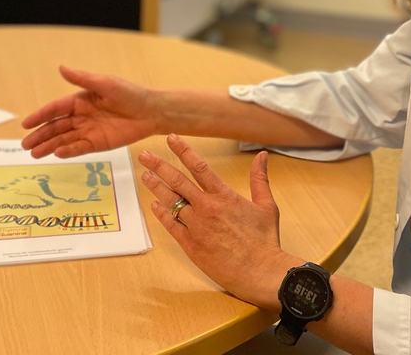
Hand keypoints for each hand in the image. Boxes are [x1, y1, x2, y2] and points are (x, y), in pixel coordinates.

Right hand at [21, 66, 161, 157]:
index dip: (40, 116)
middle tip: (25, 145)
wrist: (152, 112)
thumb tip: (61, 67)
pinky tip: (57, 154)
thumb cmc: (130, 94)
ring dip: (49, 146)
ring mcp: (88, 131)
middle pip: (56, 127)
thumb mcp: (106, 84)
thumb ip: (83, 79)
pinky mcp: (98, 143)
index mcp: (80, 100)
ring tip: (35, 154)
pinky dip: (68, 151)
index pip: (55, 109)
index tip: (25, 124)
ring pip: (64, 140)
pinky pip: (79, 148)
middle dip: (40, 136)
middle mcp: (81, 116)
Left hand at [139, 134, 301, 310]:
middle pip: (178, 181)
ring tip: (145, 176)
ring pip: (171, 202)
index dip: (182, 150)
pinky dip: (162, 214)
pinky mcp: (191, 245)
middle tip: (145, 155)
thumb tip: (262, 155)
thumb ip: (260, 178)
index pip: (198, 166)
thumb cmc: (264, 240)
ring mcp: (196, 226)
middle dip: (159, 165)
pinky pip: (171, 226)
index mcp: (224, 195)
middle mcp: (207, 207)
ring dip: (156, 187)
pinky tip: (154, 206)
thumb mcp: (266, 205)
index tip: (170, 138)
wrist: (260, 271)